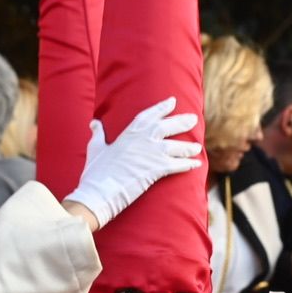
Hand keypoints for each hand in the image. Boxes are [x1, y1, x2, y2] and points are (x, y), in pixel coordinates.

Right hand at [64, 97, 202, 229]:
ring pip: (176, 146)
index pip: (149, 115)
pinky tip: (196, 164)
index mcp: (129, 132)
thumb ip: (98, 134)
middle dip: (181, 122)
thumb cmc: (95, 172)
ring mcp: (152, 153)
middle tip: (193, 119)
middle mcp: (143, 139)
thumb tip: (94, 123)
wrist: (98, 191)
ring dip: (188, 147)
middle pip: (167, 126)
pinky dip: (187, 164)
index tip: (172, 101)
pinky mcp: (157, 169)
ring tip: (197, 147)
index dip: (161, 108)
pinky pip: (177, 165)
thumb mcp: (95, 148)